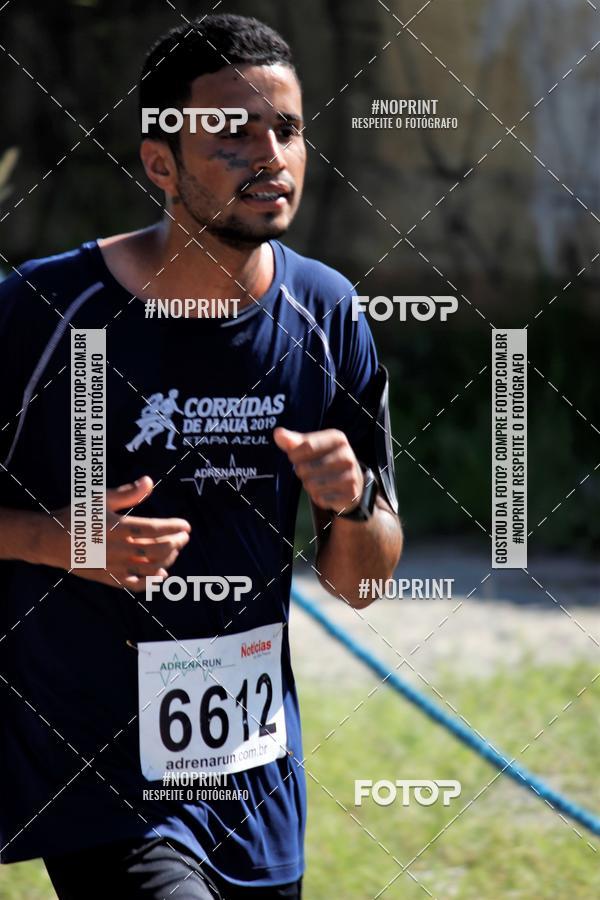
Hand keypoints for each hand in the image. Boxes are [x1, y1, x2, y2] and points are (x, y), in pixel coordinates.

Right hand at [43, 476, 190, 591]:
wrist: (50, 540)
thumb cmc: (77, 516)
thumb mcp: (101, 499)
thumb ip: (128, 493)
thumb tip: (150, 481)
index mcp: (118, 527)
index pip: (155, 529)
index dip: (174, 528)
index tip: (186, 526)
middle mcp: (118, 549)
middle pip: (158, 549)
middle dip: (176, 543)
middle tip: (184, 537)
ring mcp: (114, 566)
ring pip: (150, 568)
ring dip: (168, 559)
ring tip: (175, 550)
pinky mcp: (109, 578)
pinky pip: (135, 584)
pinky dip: (152, 581)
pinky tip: (161, 574)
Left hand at [273, 427, 363, 513]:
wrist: (352, 481)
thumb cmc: (324, 460)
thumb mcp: (311, 447)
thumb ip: (293, 441)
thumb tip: (278, 433)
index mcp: (337, 438)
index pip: (307, 446)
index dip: (294, 455)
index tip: (294, 457)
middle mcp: (347, 455)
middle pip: (306, 468)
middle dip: (301, 472)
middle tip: (310, 471)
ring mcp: (350, 475)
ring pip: (312, 485)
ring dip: (309, 486)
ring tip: (317, 481)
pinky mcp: (350, 494)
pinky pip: (321, 499)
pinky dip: (318, 497)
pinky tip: (326, 492)